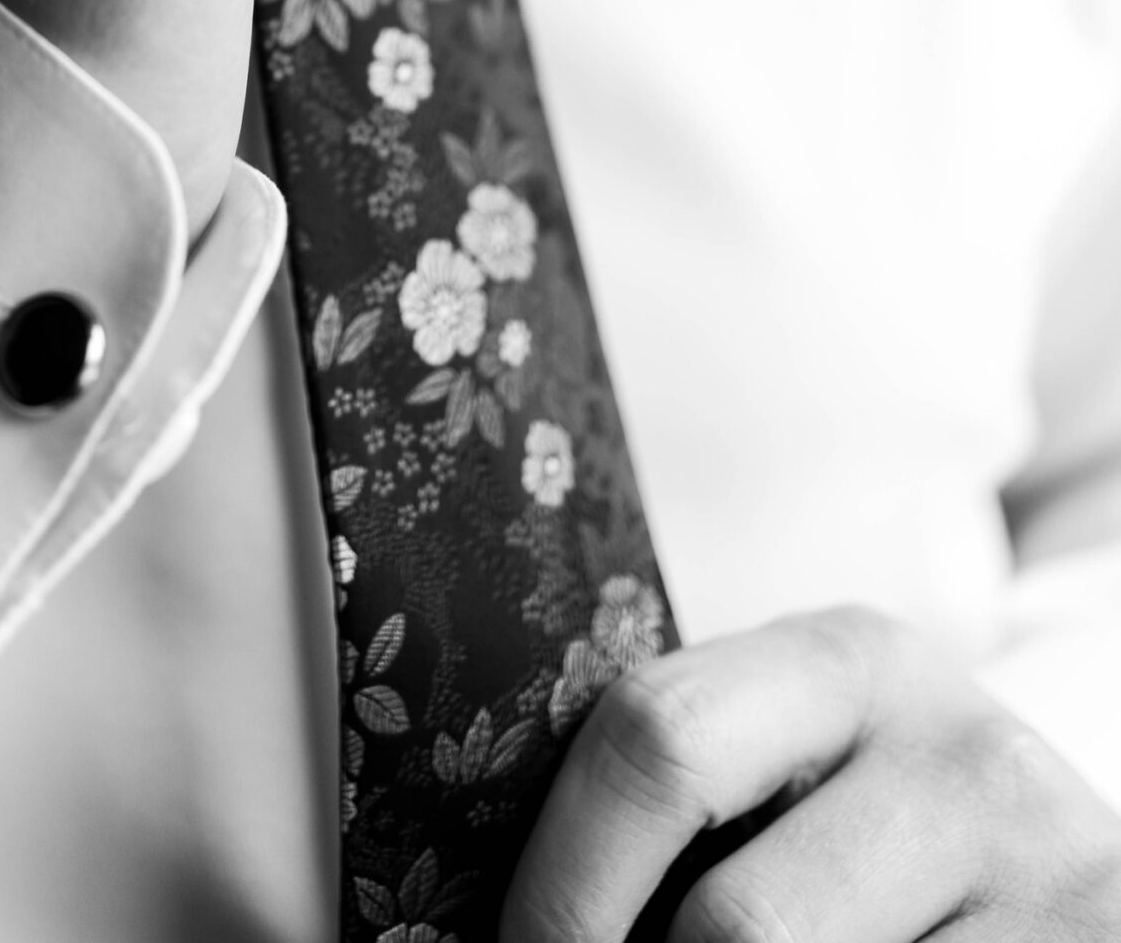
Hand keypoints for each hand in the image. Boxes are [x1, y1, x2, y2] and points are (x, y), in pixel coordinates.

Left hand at [502, 606, 1120, 940]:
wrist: (1070, 884)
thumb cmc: (879, 841)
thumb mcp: (798, 773)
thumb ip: (685, 799)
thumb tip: (516, 923)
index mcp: (847, 663)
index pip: (658, 744)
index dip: (563, 886)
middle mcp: (961, 757)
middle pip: (737, 925)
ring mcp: (1049, 878)